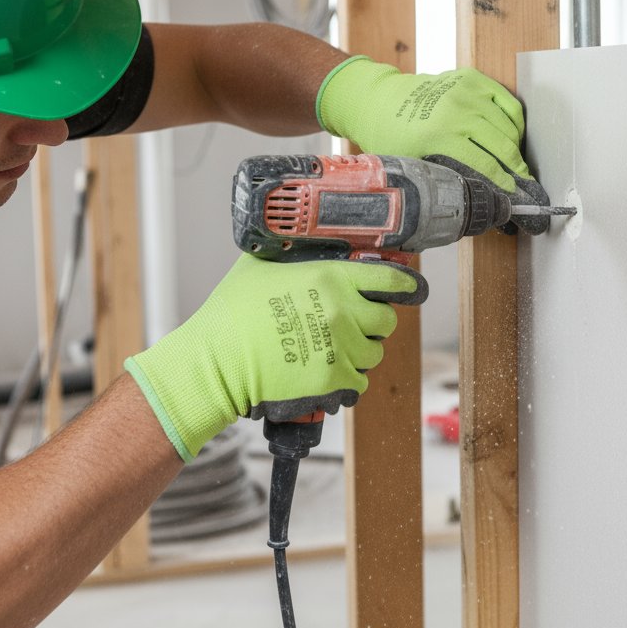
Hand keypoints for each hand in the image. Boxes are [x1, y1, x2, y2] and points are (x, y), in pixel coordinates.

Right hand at [125, 255, 422, 460]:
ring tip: (333, 350)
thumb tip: (302, 245)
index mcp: (331, 278)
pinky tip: (327, 373)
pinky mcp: (334, 380)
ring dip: (360, 352)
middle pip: (386, 320)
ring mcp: (341, 348)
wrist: (216, 363)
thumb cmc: (231, 314)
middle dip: (372, 323)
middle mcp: (343, 311)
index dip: (404, 284)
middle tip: (351, 325)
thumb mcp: (260, 267)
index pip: (388, 279)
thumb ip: (291, 256)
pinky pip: (360, 382)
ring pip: (374, 352)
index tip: (410, 288)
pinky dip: (348, 380)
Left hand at [316, 57, 531, 192]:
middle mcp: (457, 110)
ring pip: (509, 124)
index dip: (504, 182)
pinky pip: (507, 101)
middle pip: (503, 145)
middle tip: (524, 181)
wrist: (379, 100)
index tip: (514, 193)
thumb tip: (474, 197)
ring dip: (517, 146)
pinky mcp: (472, 78)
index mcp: (440, 135)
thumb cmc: (392, 134)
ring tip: (517, 162)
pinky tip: (513, 135)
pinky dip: (515, 120)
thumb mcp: (412, 163)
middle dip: (517, 168)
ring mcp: (467, 91)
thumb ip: (442, 178)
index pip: (485, 164)